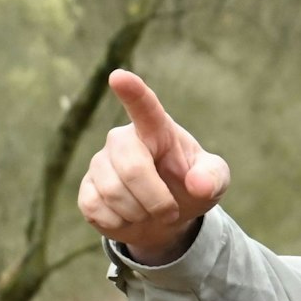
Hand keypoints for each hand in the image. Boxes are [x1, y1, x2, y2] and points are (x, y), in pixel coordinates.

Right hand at [77, 70, 229, 264]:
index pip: (144, 107)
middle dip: (156, 199)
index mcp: (157, 130)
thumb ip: (213, 178)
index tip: (119, 77)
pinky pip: (96, 209)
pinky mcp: (86, 189)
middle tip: (171, 211)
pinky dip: (120, 224)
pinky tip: (129, 217)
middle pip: (131, 168)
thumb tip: (198, 185)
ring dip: (141, 213)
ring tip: (150, 211)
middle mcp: (122, 140)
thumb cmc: (191, 188)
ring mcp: (100, 163)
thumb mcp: (214, 182)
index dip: (132, 92)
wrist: (167, 218)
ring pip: (113, 193)